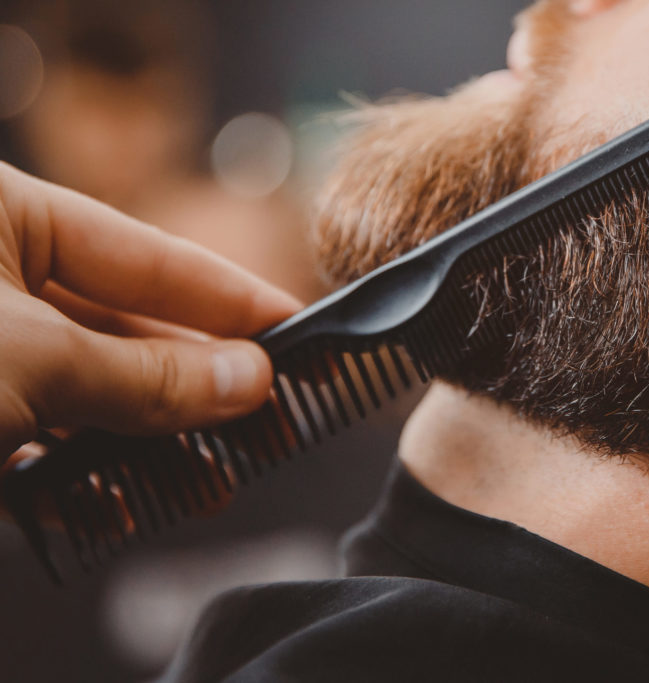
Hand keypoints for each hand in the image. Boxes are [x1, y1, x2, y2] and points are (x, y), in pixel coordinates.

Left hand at [0, 162, 302, 463]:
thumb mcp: (31, 361)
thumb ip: (147, 374)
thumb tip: (251, 378)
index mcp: (1, 213)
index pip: (152, 256)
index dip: (239, 302)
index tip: (307, 335)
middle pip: (126, 329)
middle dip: (201, 393)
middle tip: (272, 427)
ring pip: (85, 392)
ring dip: (149, 447)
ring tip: (211, 484)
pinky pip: (31, 439)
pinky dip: (72, 481)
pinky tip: (114, 507)